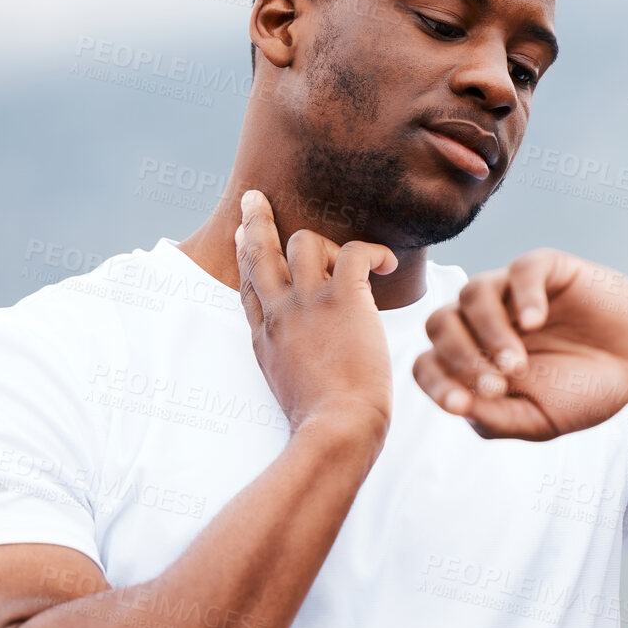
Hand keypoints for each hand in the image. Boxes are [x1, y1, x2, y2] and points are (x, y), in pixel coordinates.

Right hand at [235, 189, 397, 437]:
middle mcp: (279, 313)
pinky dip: (373, 252)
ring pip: (305, 241)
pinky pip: (355, 252)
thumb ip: (287, 363)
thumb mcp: (288, 390)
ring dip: (329, 243)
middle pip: (259, 252)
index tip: (242, 234)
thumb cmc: (324, 423)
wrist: (336, 429)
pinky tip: (386, 263)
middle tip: (255, 198)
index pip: (250, 286)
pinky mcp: (343, 299)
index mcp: (265, 337)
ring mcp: (307, 304)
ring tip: (356, 261)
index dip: (245, 257)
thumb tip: (298, 358)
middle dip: (256, 220)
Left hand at [412, 248, 627, 440]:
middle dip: (460, 358)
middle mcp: (483, 322)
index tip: (461, 404)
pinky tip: (537, 322)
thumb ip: (496, 418)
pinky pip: (520, 271)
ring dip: (489, 332)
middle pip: (439, 324)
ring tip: (516, 364)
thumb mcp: (539, 420)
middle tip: (498, 385)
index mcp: (474, 358)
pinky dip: (523, 296)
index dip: (435, 383)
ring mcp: (512, 292)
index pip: (428, 363)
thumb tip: (456, 404)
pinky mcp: (545, 268)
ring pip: (472, 293)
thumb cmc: (585, 390)